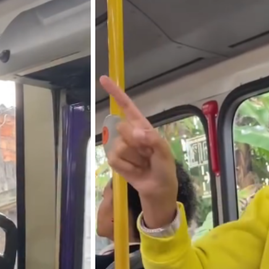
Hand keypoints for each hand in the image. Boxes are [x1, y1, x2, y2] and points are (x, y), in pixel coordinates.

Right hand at [100, 75, 177, 227]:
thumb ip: (152, 139)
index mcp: (142, 126)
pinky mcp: (115, 161)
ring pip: (119, 146)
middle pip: (122, 129)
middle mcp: (129, 134)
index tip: (104, 79)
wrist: (158, 188)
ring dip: (134, 159)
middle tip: (148, 154)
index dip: (116, 93)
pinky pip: (115, 159)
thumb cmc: (164, 167)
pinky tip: (135, 170)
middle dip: (136, 143)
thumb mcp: (164, 151)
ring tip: (143, 164)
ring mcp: (121, 147)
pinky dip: (127, 167)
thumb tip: (135, 132)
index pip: (127, 106)